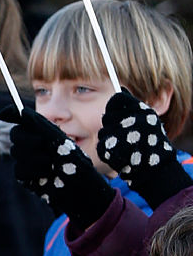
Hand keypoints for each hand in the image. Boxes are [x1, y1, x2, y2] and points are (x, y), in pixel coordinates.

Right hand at [4, 107, 114, 228]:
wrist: (80, 185)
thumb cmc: (73, 160)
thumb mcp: (57, 138)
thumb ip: (38, 124)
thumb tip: (21, 111)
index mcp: (39, 131)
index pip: (20, 120)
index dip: (10, 115)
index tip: (4, 116)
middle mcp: (31, 144)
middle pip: (15, 135)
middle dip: (28, 140)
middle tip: (43, 144)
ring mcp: (26, 160)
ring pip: (16, 153)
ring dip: (34, 158)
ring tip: (50, 163)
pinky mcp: (25, 176)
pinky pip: (19, 170)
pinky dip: (32, 172)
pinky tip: (44, 175)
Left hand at [98, 90, 190, 207]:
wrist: (154, 166)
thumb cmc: (152, 140)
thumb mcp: (148, 118)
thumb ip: (133, 104)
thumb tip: (120, 89)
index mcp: (139, 111)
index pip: (117, 100)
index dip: (115, 106)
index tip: (118, 112)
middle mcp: (128, 121)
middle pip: (107, 115)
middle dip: (112, 123)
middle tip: (123, 132)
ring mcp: (117, 135)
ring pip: (103, 131)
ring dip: (110, 137)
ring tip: (124, 144)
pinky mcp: (108, 149)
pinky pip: (102, 144)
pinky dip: (108, 148)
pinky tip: (120, 152)